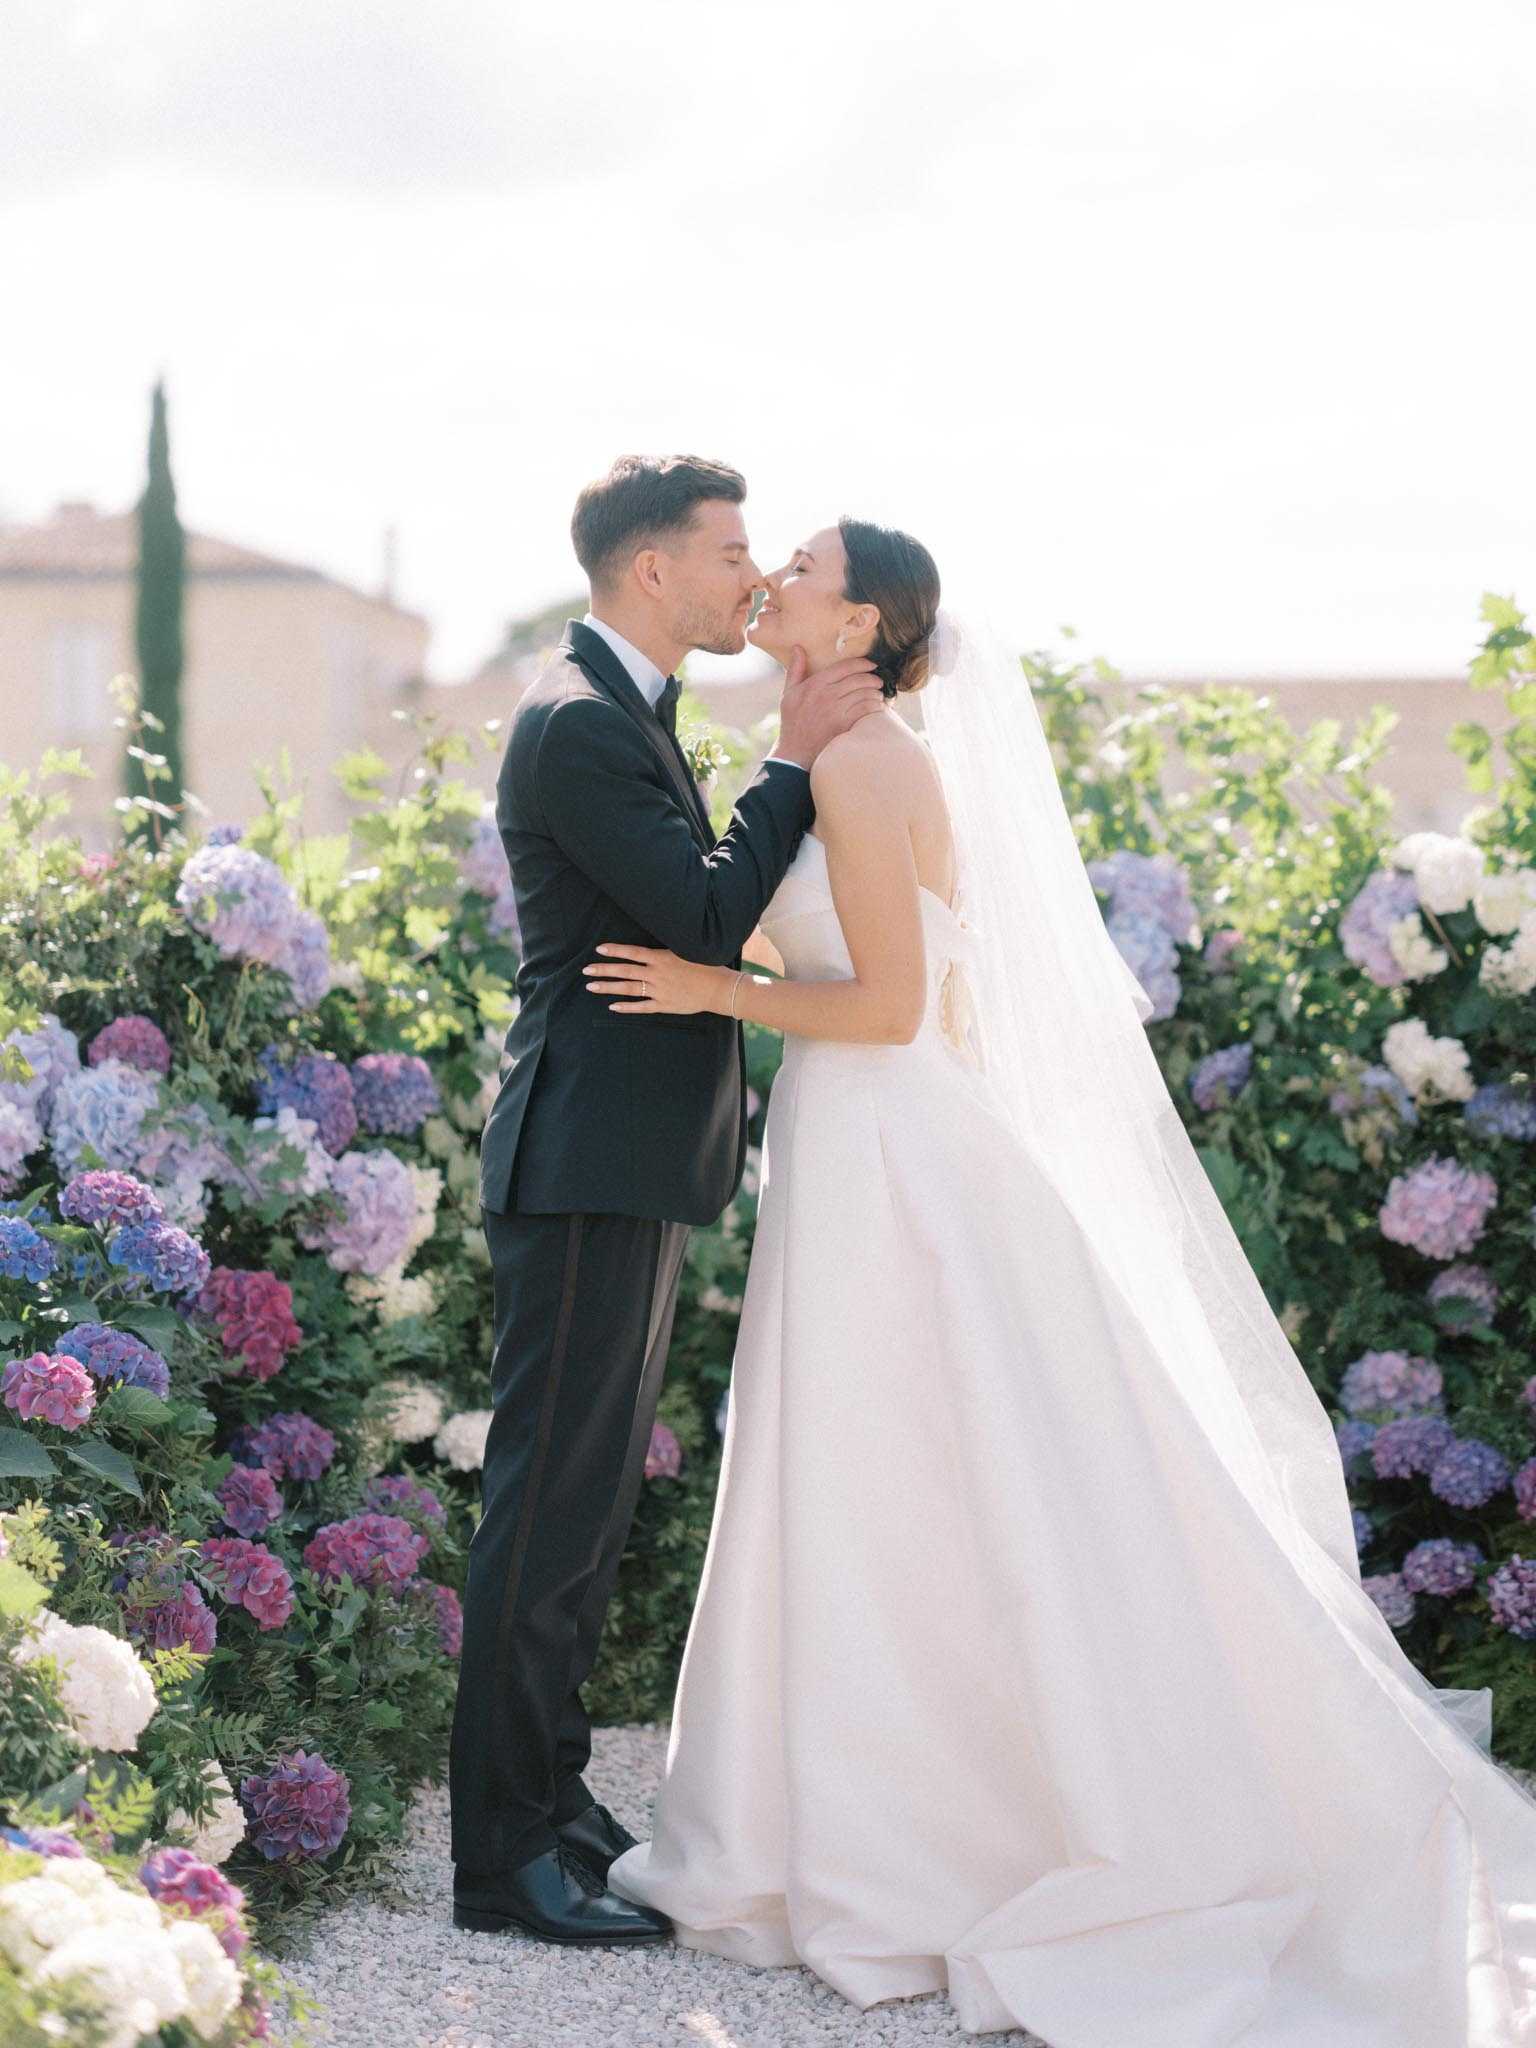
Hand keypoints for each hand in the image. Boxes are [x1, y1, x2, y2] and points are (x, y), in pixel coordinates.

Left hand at [583, 943, 729, 1015]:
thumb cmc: (704, 966)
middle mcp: (657, 974)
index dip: (615, 951)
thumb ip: (664, 951)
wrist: (718, 988)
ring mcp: (659, 991)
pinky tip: (612, 1007)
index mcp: (661, 958)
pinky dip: (627, 1007)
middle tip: (586, 970)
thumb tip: (648, 946)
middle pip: (625, 971)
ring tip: (592, 987)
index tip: (599, 949)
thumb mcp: (684, 951)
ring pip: (629, 989)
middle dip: (604, 970)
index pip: (633, 952)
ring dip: (609, 988)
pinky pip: (641, 1007)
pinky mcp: (664, 1005)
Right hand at [775, 646, 884, 767]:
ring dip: (876, 692)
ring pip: (865, 694)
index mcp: (815, 683)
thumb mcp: (789, 693)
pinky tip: (878, 707)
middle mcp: (827, 694)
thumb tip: (798, 647)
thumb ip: (795, 669)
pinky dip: (876, 706)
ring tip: (879, 694)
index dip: (863, 663)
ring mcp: (836, 710)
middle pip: (858, 679)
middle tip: (879, 680)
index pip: (845, 667)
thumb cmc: (793, 721)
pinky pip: (866, 710)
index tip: (871, 664)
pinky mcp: (844, 724)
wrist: (795, 752)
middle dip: (873, 678)